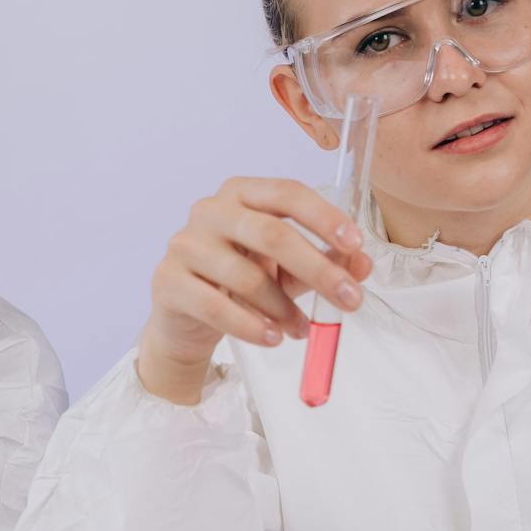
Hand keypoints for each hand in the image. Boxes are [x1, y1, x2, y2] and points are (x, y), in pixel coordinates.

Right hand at [135, 178, 372, 404]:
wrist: (185, 316)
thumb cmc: (239, 282)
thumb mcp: (288, 270)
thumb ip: (325, 262)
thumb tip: (362, 266)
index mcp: (242, 193)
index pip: (287, 193)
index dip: (325, 218)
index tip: (356, 245)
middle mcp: (210, 210)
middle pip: (272, 233)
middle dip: (318, 269)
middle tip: (350, 299)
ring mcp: (185, 244)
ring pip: (247, 277)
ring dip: (284, 308)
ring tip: (302, 329)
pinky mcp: (168, 280)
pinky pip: (216, 306)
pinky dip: (251, 326)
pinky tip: (273, 338)